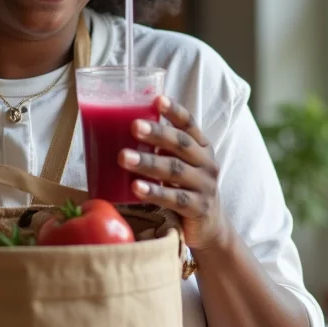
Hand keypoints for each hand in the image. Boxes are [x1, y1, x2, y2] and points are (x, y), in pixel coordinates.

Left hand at [118, 96, 227, 251]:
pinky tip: (136, 188)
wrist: (210, 227)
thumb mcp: (179, 163)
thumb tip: (117, 126)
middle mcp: (206, 162)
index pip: (189, 123)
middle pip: (180, 144)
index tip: (157, 99)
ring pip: (174, 170)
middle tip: (133, 126)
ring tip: (123, 157)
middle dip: (157, 133)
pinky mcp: (198, 208)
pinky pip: (174, 199)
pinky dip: (154, 192)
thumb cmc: (184, 187)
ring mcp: (204, 186)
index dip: (174, 111)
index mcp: (201, 146)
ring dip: (148, 162)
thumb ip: (161, 147)